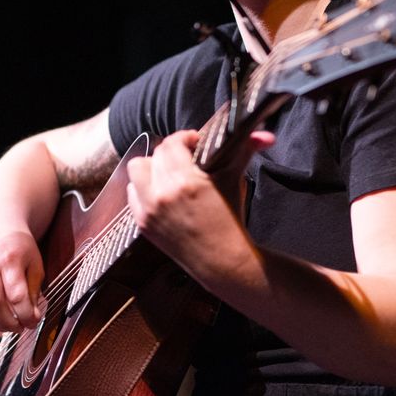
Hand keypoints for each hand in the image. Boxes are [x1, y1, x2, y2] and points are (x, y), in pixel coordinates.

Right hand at [0, 230, 44, 331]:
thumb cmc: (18, 250)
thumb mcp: (35, 265)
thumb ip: (34, 291)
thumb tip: (31, 317)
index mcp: (9, 260)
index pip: (17, 295)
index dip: (26, 315)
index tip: (33, 322)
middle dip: (9, 323)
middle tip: (19, 326)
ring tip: (3, 324)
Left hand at [125, 129, 272, 276]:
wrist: (221, 260)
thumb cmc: (230, 220)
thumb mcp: (235, 181)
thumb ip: (245, 151)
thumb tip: (263, 135)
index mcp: (185, 182)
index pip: (171, 144)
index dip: (183, 138)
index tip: (193, 142)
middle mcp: (162, 194)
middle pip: (153, 155)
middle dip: (169, 153)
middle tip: (183, 158)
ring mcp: (149, 210)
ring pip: (136, 170)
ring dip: (150, 168)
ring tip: (167, 173)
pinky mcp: (142, 223)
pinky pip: (132, 194)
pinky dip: (142, 189)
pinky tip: (159, 192)